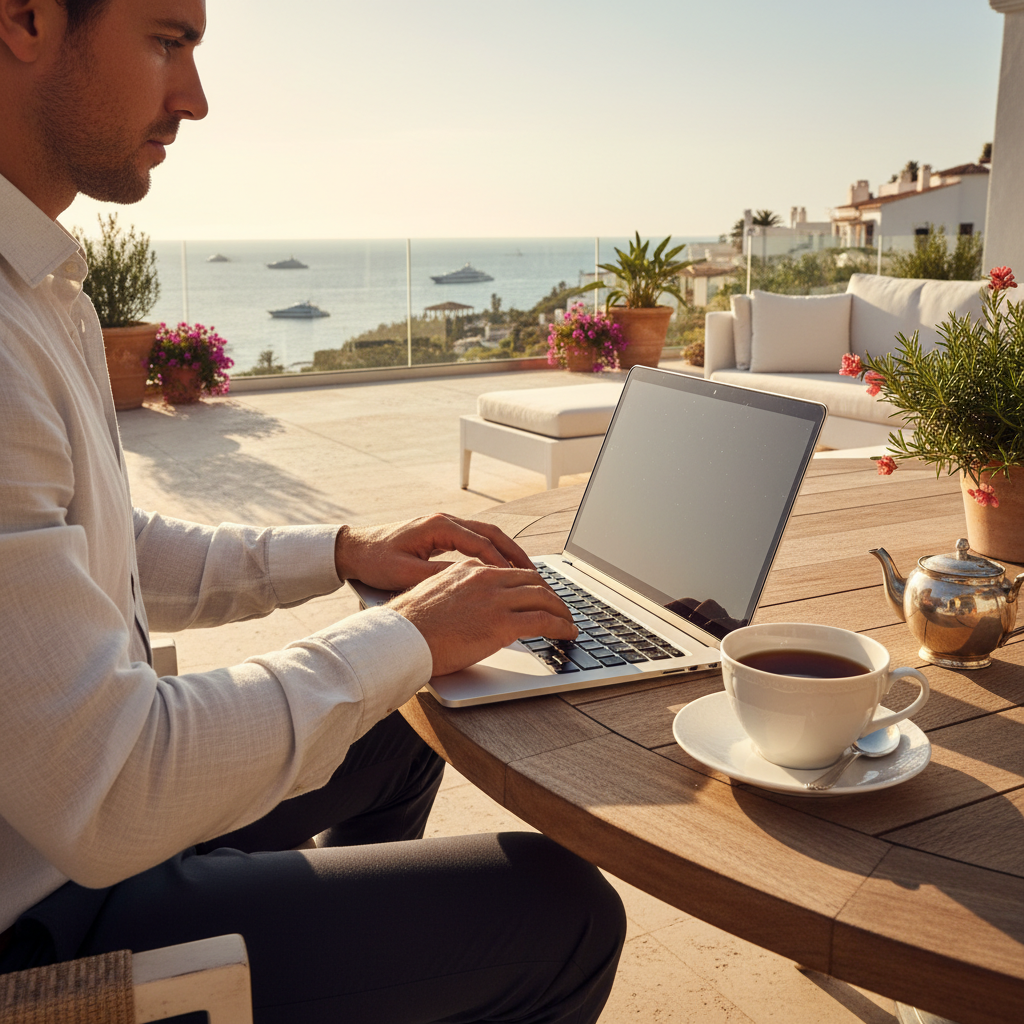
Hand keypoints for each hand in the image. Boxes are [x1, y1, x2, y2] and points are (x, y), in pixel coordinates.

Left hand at [335, 514, 532, 590]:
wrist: (354, 548)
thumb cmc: (375, 561)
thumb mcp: (405, 573)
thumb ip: (437, 577)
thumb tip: (468, 583)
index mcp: (439, 527)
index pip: (482, 544)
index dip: (503, 565)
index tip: (520, 583)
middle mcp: (446, 521)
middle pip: (493, 534)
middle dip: (516, 554)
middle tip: (536, 576)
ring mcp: (445, 525)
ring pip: (488, 535)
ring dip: (508, 552)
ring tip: (527, 573)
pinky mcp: (442, 533)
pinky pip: (477, 540)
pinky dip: (494, 553)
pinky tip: (502, 570)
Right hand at [388, 559, 577, 676]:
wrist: (401, 638)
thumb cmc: (411, 626)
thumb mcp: (435, 595)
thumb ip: (458, 594)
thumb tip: (472, 608)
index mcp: (468, 569)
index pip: (510, 571)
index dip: (530, 584)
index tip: (538, 594)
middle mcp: (485, 577)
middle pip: (532, 580)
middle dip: (551, 594)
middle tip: (560, 608)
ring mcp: (495, 599)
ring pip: (543, 597)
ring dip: (562, 611)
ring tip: (568, 622)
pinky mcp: (502, 622)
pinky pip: (544, 621)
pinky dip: (561, 626)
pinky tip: (567, 633)